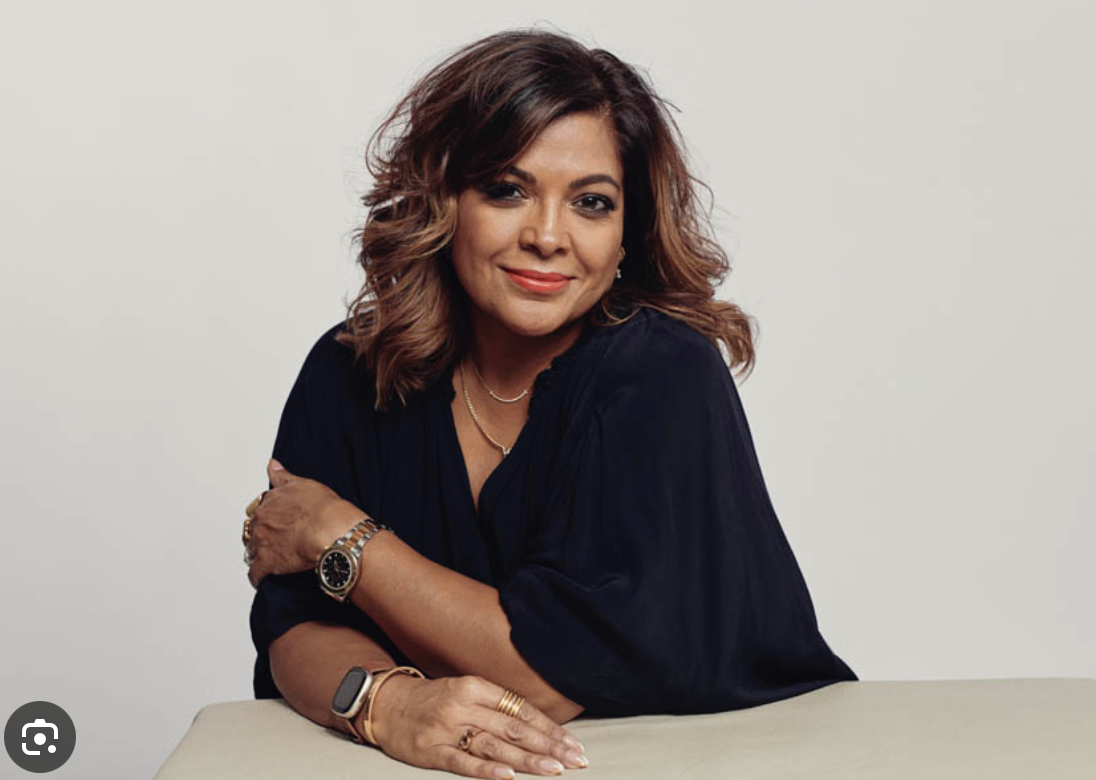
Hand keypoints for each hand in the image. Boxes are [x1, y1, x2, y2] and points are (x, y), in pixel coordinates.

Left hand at [245, 459, 360, 588]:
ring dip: (258, 554)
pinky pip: (255, 573)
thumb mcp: (302, 484)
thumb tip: (272, 464)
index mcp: (269, 502)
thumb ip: (282, 476)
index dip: (267, 516)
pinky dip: (257, 577)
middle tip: (275, 540)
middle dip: (261, 535)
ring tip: (270, 558)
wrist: (330, 529)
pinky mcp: (267, 562)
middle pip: (252, 530)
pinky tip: (262, 578)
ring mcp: (262, 542)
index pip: (259, 509)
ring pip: (251, 550)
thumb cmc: (322, 507)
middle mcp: (261, 521)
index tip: (274, 520)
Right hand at [369, 674, 587, 778]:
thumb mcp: (466, 692)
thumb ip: (497, 707)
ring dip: (527, 761)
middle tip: (574, 759)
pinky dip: (486, 770)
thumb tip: (539, 728)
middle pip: (513, 728)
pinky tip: (507, 777)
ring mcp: (446, 729)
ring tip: (553, 770)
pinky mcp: (430, 751)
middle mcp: (463, 706)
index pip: (521, 709)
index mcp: (475, 687)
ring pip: (494, 746)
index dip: (549, 728)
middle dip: (548, 746)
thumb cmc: (433, 701)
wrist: (386, 705)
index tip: (572, 743)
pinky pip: (462, 762)